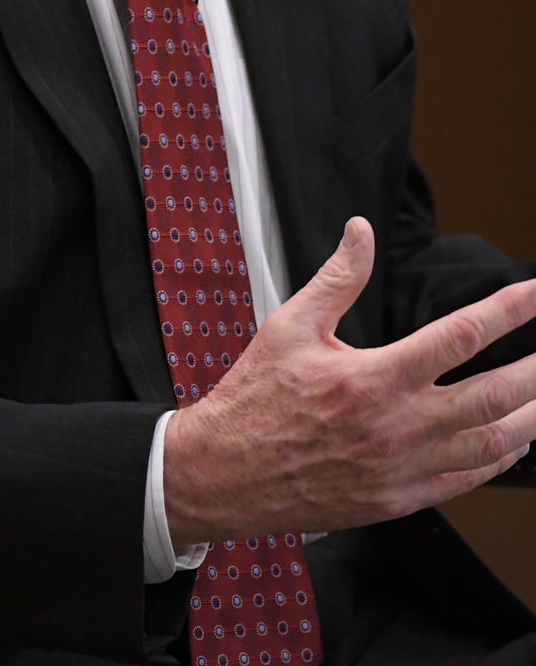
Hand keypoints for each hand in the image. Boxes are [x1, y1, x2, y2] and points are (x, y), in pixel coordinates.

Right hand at [163, 217, 535, 543]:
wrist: (226, 472)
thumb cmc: (255, 398)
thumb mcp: (290, 325)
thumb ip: (337, 278)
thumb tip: (361, 232)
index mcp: (373, 378)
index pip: (460, 336)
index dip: (506, 310)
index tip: (534, 294)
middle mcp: (396, 426)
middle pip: (493, 396)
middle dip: (535, 371)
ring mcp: (402, 469)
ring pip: (490, 445)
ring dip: (529, 419)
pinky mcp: (398, 500)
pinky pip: (465, 482)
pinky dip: (498, 460)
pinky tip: (511, 442)